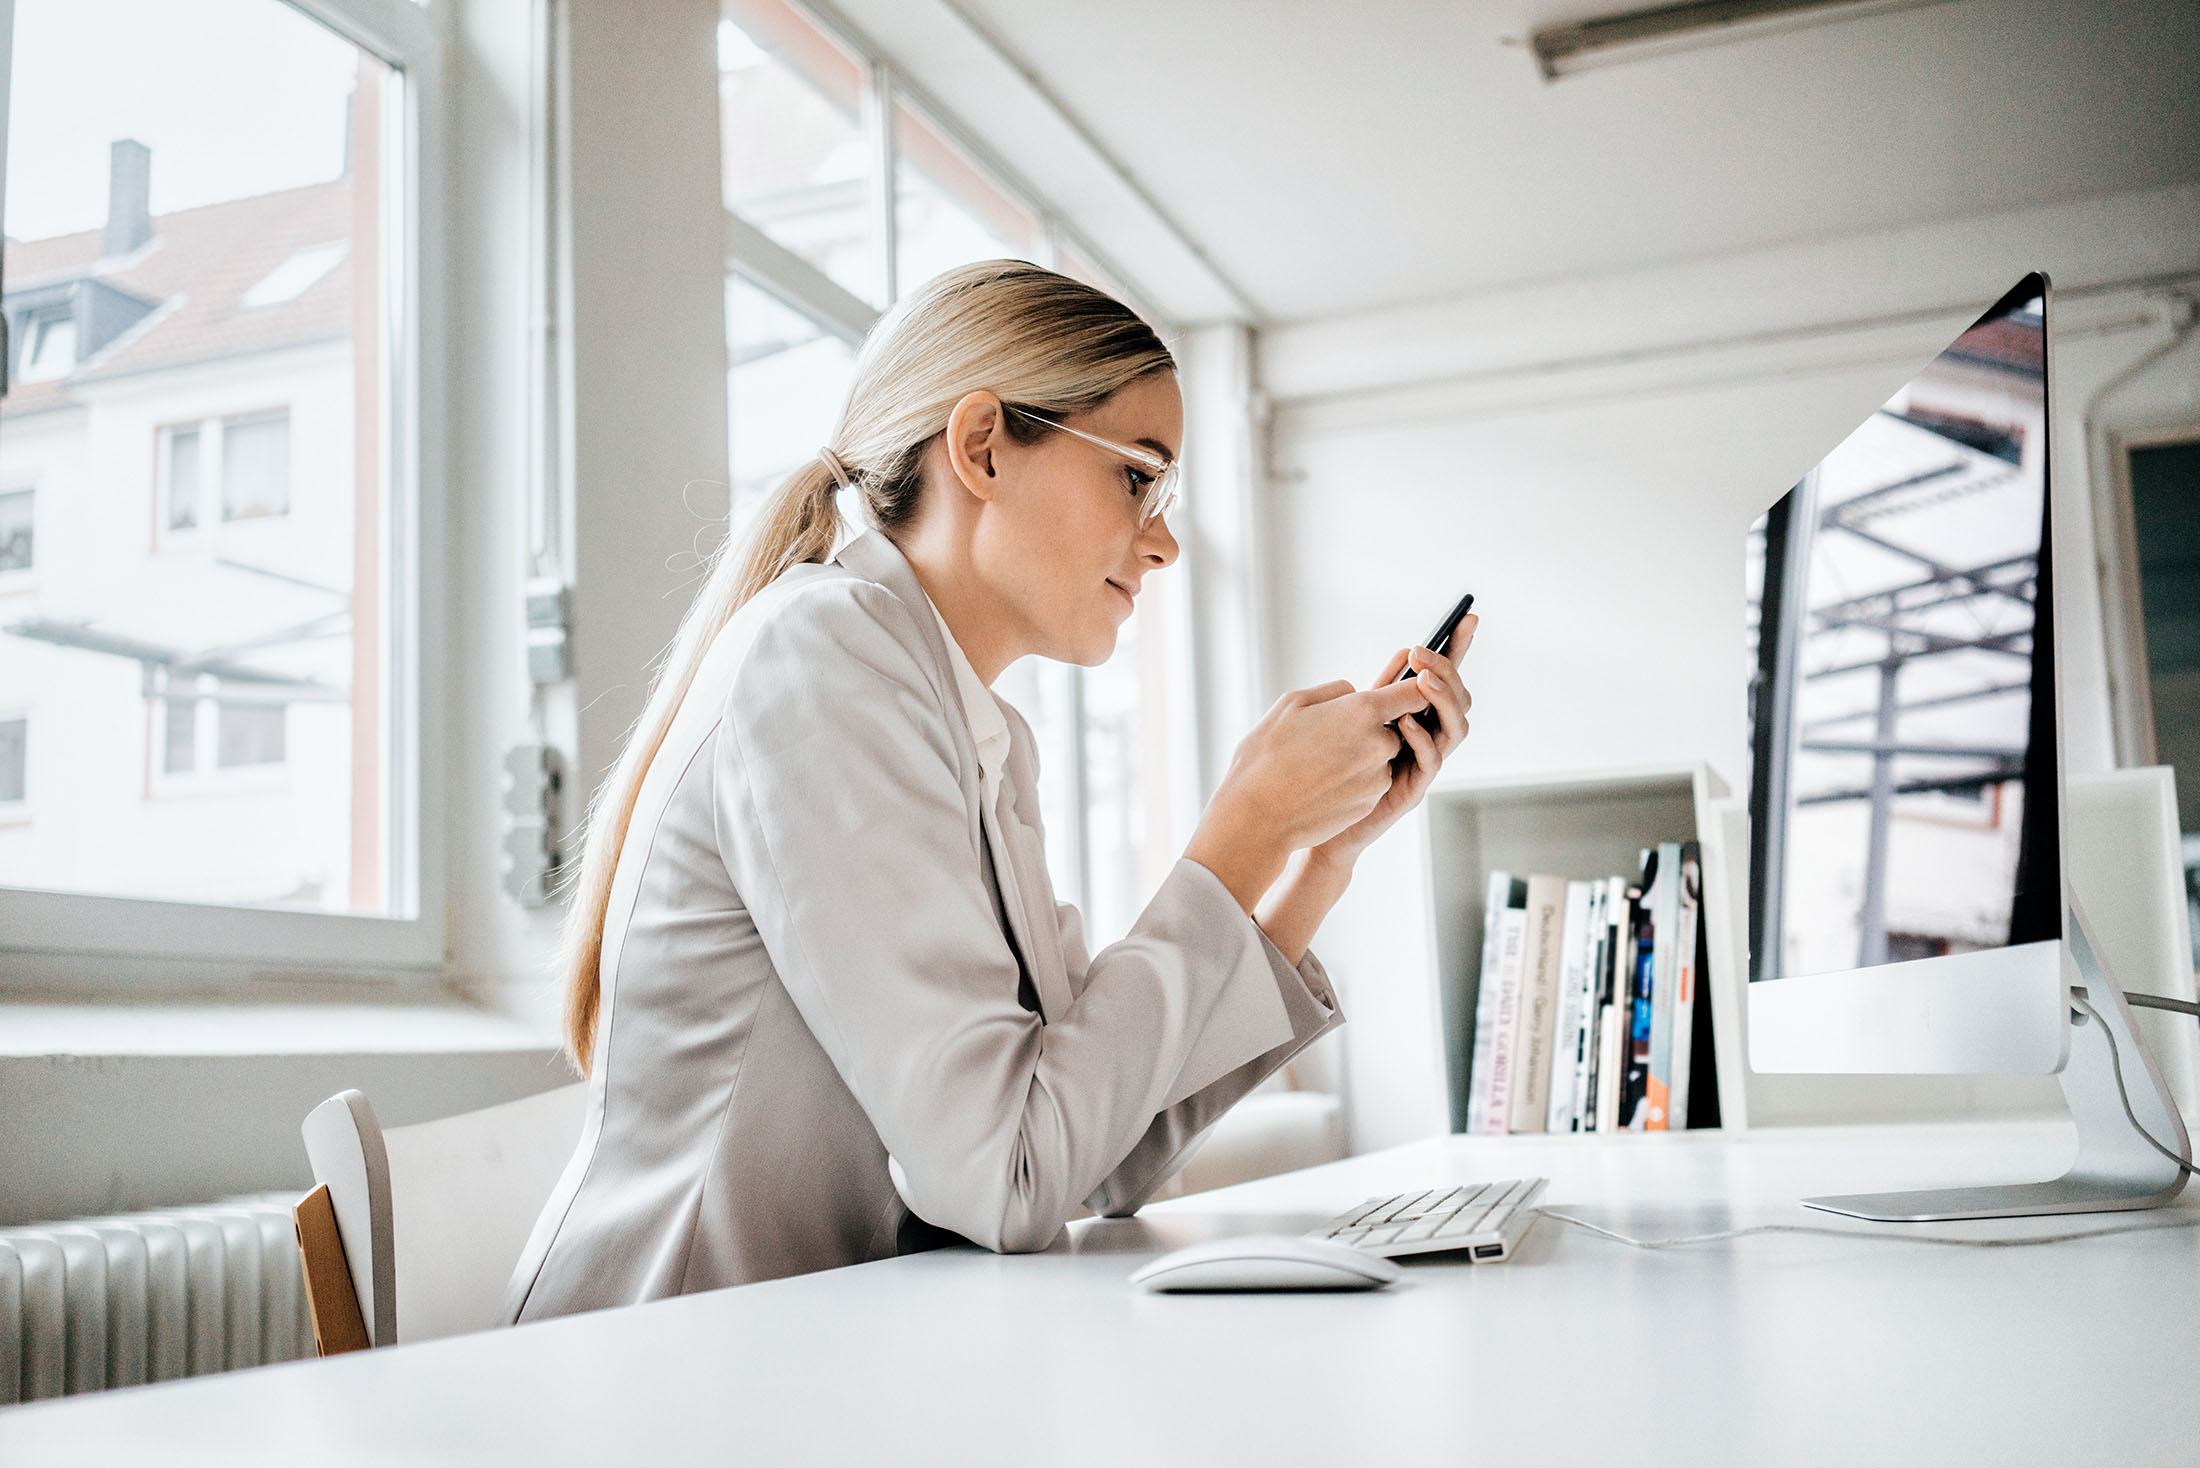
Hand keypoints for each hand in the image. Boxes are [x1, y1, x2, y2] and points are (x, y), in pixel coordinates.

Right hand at [1186, 674, 1433, 911]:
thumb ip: (1335, 691)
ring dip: (1360, 755)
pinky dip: (1353, 780)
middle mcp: (1379, 744)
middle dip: (1371, 728)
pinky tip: (1321, 783)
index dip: (1412, 688)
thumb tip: (1355, 693)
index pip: (1416, 692)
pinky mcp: (1371, 802)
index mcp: (1362, 711)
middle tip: (1330, 735)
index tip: (1400, 689)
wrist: (1257, 815)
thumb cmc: (1266, 755)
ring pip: (1381, 756)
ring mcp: (1378, 777)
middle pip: (1396, 727)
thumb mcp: (1292, 704)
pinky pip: (1371, 782)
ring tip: (1319, 762)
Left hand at [1315, 611, 1476, 862]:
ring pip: (1456, 729)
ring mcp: (1425, 765)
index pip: (1448, 679)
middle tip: (1423, 654)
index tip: (1468, 618)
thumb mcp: (1362, 718)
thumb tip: (1407, 650)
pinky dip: (1421, 738)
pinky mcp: (1413, 789)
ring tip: (1423, 680)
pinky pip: (1430, 761)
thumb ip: (1387, 688)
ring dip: (1442, 700)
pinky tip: (1404, 721)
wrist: (1321, 820)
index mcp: (1421, 717)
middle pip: (1461, 701)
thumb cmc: (1341, 768)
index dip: (1460, 650)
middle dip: (1449, 672)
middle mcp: (1430, 739)